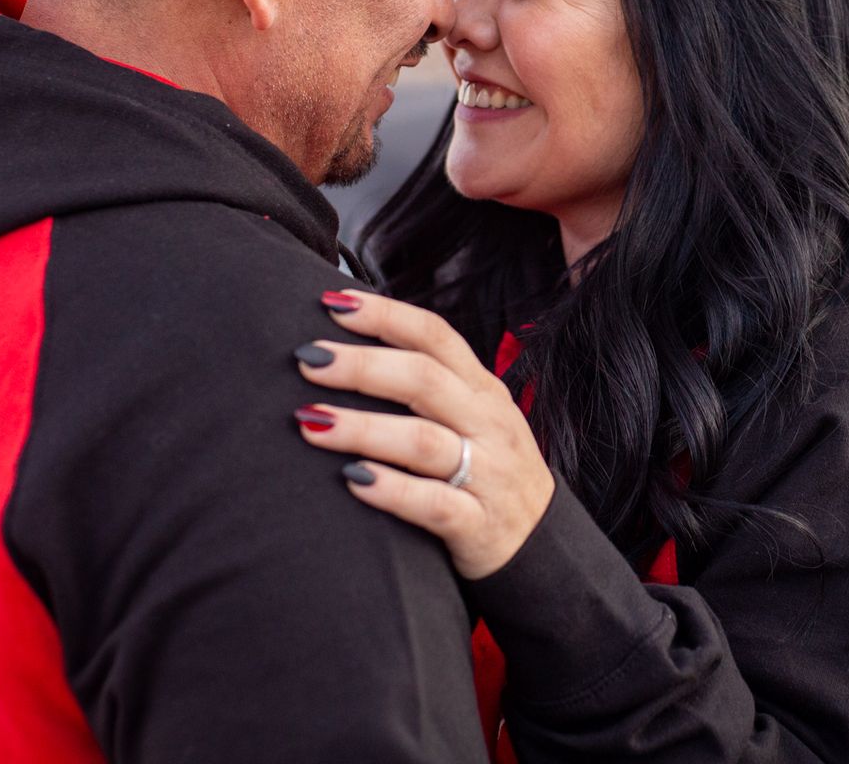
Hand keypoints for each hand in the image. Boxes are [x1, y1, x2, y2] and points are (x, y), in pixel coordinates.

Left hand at [294, 290, 554, 579]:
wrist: (540, 545)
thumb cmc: (486, 472)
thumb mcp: (473, 418)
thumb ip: (428, 386)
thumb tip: (349, 349)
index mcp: (482, 390)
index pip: (436, 337)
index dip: (385, 316)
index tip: (332, 304)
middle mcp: (488, 424)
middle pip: (425, 380)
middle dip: (362, 367)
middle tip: (308, 360)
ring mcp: (487, 474)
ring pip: (423, 441)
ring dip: (363, 428)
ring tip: (311, 421)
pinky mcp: (479, 524)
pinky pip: (433, 504)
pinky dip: (392, 490)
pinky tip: (353, 482)